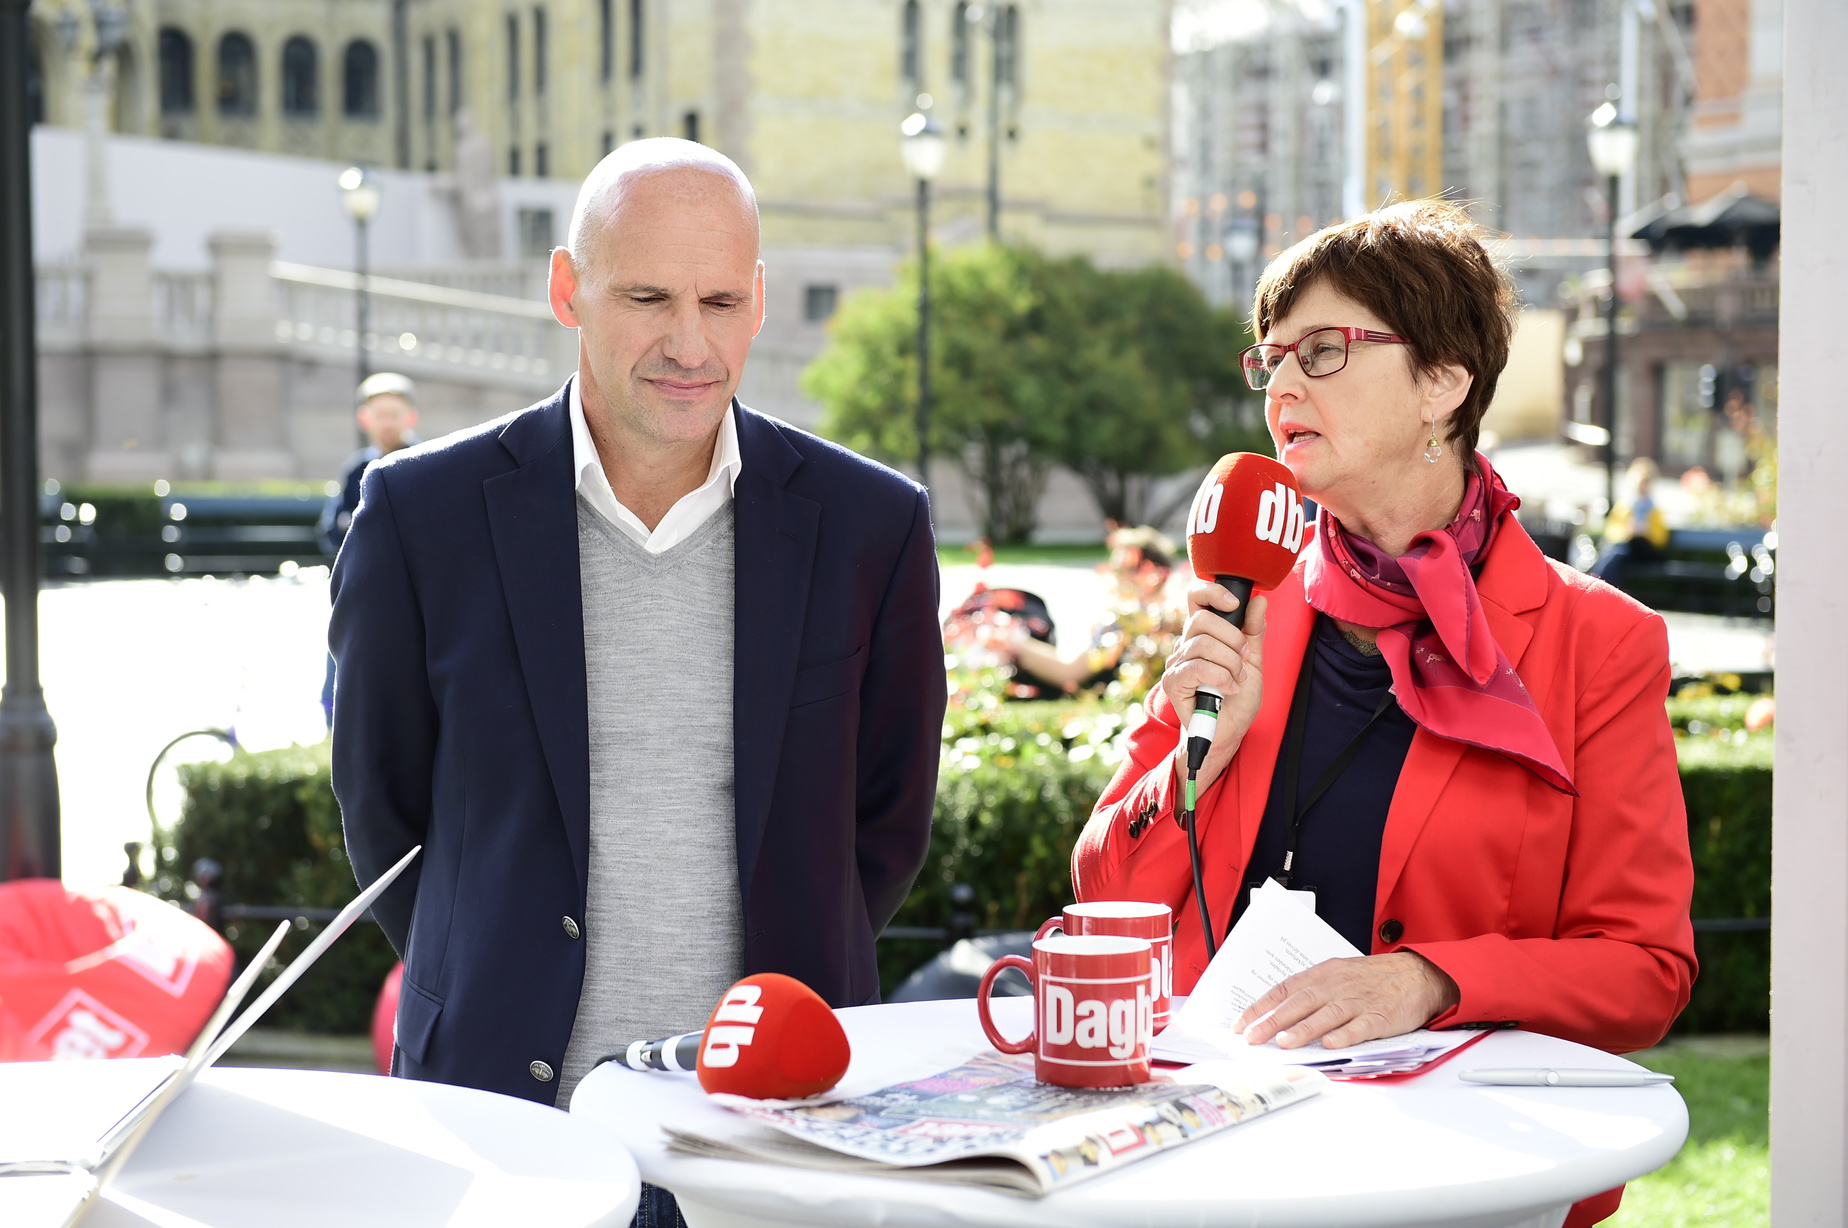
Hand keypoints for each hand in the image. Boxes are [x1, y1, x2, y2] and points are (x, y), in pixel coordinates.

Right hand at [1160, 582, 1266, 794]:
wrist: (1230, 730)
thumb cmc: (1238, 697)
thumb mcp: (1253, 659)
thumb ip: (1253, 630)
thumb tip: (1259, 600)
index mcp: (1203, 633)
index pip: (1196, 597)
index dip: (1212, 592)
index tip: (1235, 604)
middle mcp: (1186, 643)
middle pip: (1202, 619)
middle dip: (1232, 639)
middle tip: (1241, 660)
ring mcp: (1177, 662)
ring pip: (1203, 644)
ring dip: (1229, 663)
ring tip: (1236, 679)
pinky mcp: (1173, 682)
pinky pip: (1196, 667)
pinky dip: (1220, 678)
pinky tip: (1227, 689)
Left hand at [1234, 952, 1460, 1049]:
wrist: (1418, 975)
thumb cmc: (1374, 978)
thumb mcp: (1339, 975)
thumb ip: (1312, 991)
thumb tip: (1278, 1013)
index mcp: (1325, 974)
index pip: (1285, 989)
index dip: (1262, 1006)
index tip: (1241, 1024)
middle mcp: (1338, 985)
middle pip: (1300, 1002)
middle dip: (1273, 1021)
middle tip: (1252, 1037)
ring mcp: (1360, 1001)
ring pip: (1327, 1014)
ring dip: (1304, 1029)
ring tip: (1284, 1042)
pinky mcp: (1382, 1016)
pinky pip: (1361, 1026)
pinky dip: (1345, 1035)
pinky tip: (1330, 1045)